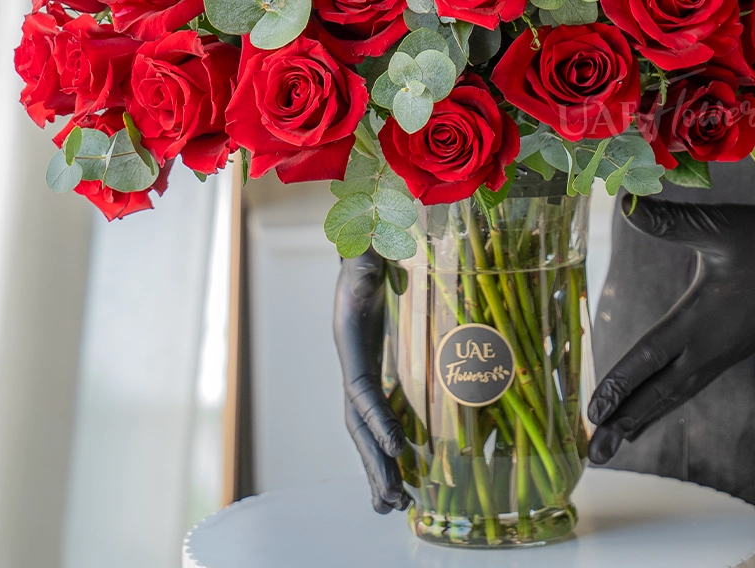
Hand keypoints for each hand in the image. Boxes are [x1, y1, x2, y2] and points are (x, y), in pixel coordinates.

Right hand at [333, 249, 409, 512]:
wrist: (364, 250)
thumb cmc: (368, 252)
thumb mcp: (367, 255)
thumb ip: (367, 260)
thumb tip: (370, 259)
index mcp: (350, 338)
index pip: (360, 387)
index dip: (375, 416)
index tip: (397, 443)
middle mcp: (352, 361)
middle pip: (358, 424)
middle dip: (374, 462)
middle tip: (393, 500)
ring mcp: (363, 369)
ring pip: (366, 430)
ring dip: (380, 466)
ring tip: (396, 504)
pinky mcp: (378, 371)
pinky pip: (380, 416)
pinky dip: (389, 444)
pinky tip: (404, 468)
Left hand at [587, 188, 754, 464]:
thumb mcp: (719, 226)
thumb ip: (669, 220)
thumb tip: (623, 202)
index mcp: (701, 321)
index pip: (649, 358)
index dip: (619, 385)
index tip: (592, 414)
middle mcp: (710, 345)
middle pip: (658, 393)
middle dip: (624, 422)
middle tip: (592, 455)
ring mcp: (723, 351)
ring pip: (676, 393)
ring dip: (644, 416)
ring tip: (616, 440)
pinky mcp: (733, 348)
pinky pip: (691, 383)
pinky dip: (667, 399)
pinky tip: (659, 402)